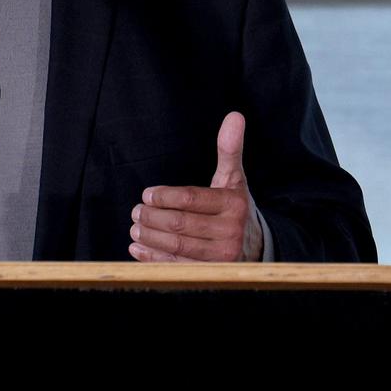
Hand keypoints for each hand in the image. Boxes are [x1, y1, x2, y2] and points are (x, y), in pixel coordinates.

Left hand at [128, 111, 263, 262]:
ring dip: (150, 237)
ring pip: (177, 247)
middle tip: (136, 212)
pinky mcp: (211, 275)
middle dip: (152, 218)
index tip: (147, 194)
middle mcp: (231, 232)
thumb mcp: (233, 179)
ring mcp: (222, 258)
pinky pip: (177, 267)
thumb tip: (234, 116)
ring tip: (135, 227)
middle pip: (180, 225)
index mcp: (234, 205)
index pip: (191, 199)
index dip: (164, 197)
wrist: (254, 246)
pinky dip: (153, 258)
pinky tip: (138, 248)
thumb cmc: (234, 207)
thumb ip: (230, 149)